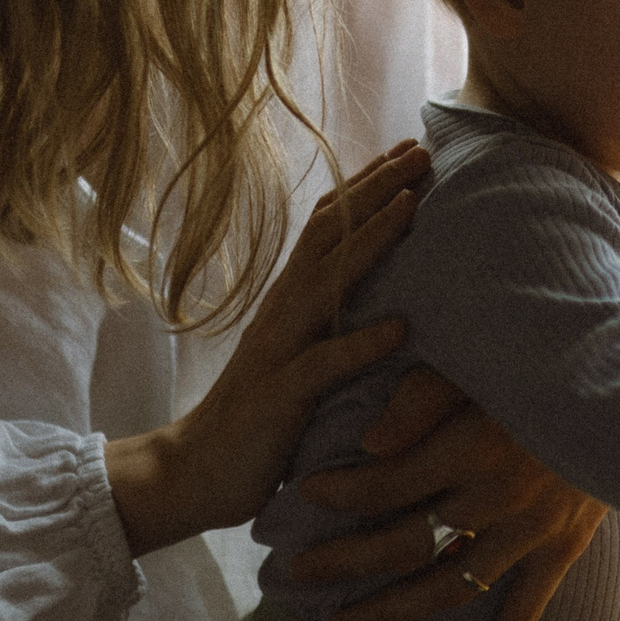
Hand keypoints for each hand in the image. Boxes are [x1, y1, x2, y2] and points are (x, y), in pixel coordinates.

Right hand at [105, 142, 427, 557]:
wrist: (195, 470)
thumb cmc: (262, 413)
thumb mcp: (302, 353)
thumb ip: (331, 318)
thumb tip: (389, 291)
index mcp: (290, 297)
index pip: (330, 224)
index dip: (368, 184)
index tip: (410, 150)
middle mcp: (283, 309)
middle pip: (332, 232)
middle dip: (378, 188)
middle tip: (425, 151)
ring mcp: (279, 348)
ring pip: (328, 280)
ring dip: (374, 239)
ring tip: (416, 206)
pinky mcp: (280, 395)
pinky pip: (323, 364)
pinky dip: (361, 343)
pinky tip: (400, 328)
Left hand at [288, 366, 606, 620]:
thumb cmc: (543, 362)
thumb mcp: (479, 362)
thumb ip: (421, 398)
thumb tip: (368, 445)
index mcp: (473, 445)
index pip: (384, 483)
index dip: (337, 493)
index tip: (302, 494)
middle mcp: (499, 497)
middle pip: (404, 543)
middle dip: (340, 560)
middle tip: (292, 573)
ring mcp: (532, 531)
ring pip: (448, 586)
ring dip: (390, 610)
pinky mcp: (563, 548)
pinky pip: (526, 610)